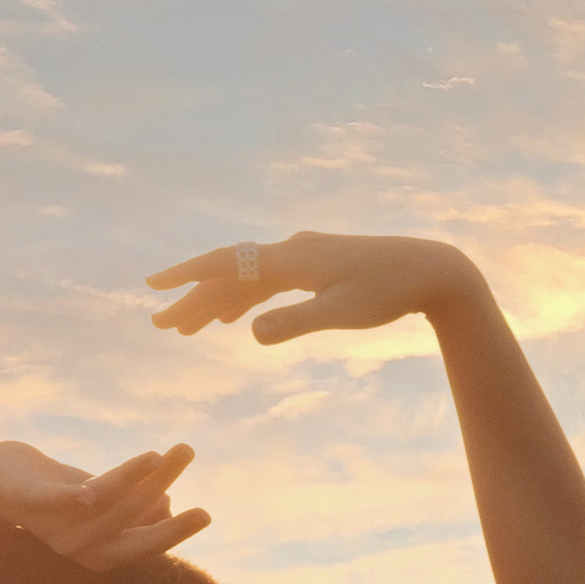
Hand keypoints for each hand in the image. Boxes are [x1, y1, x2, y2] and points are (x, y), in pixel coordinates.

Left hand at [0, 439, 211, 568]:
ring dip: (138, 481)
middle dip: (168, 521)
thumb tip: (166, 505)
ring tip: (167, 454)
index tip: (205, 514)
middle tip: (203, 507)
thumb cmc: (48, 491)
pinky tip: (92, 493)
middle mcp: (77, 547)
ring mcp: (53, 526)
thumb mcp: (94, 499)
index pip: (142, 546)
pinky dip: (76, 498)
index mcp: (96, 550)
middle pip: (130, 533)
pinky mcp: (29, 501)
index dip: (173, 534)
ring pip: (106, 506)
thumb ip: (128, 504)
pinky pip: (60, 500)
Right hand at [146, 231, 474, 343]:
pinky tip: (231, 317)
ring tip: (185, 329)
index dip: (188, 275)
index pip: (227, 263)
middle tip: (161, 325)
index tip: (154, 287)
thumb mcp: (341, 315)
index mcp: (292, 259)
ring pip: (247, 279)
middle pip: (230, 274)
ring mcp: (302, 257)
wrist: (430, 270)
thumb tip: (249, 332)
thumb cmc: (388, 293)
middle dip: (193, 299)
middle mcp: (291, 251)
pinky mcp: (315, 267)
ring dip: (215, 302)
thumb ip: (294, 323)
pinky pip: (267, 281)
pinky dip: (243, 298)